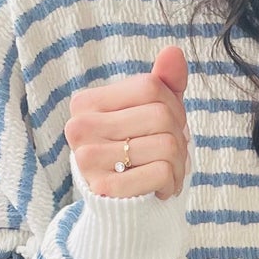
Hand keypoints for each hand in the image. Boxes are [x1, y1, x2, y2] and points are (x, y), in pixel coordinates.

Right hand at [64, 45, 189, 201]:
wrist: (127, 206)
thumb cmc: (139, 151)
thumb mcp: (152, 112)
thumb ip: (163, 82)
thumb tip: (173, 52)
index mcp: (85, 103)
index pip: (151, 87)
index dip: (173, 107)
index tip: (166, 126)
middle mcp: (79, 127)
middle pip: (162, 116)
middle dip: (179, 139)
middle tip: (170, 155)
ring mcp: (87, 159)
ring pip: (167, 145)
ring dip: (179, 164)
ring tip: (165, 172)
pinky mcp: (105, 188)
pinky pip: (162, 173)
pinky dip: (172, 183)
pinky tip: (159, 188)